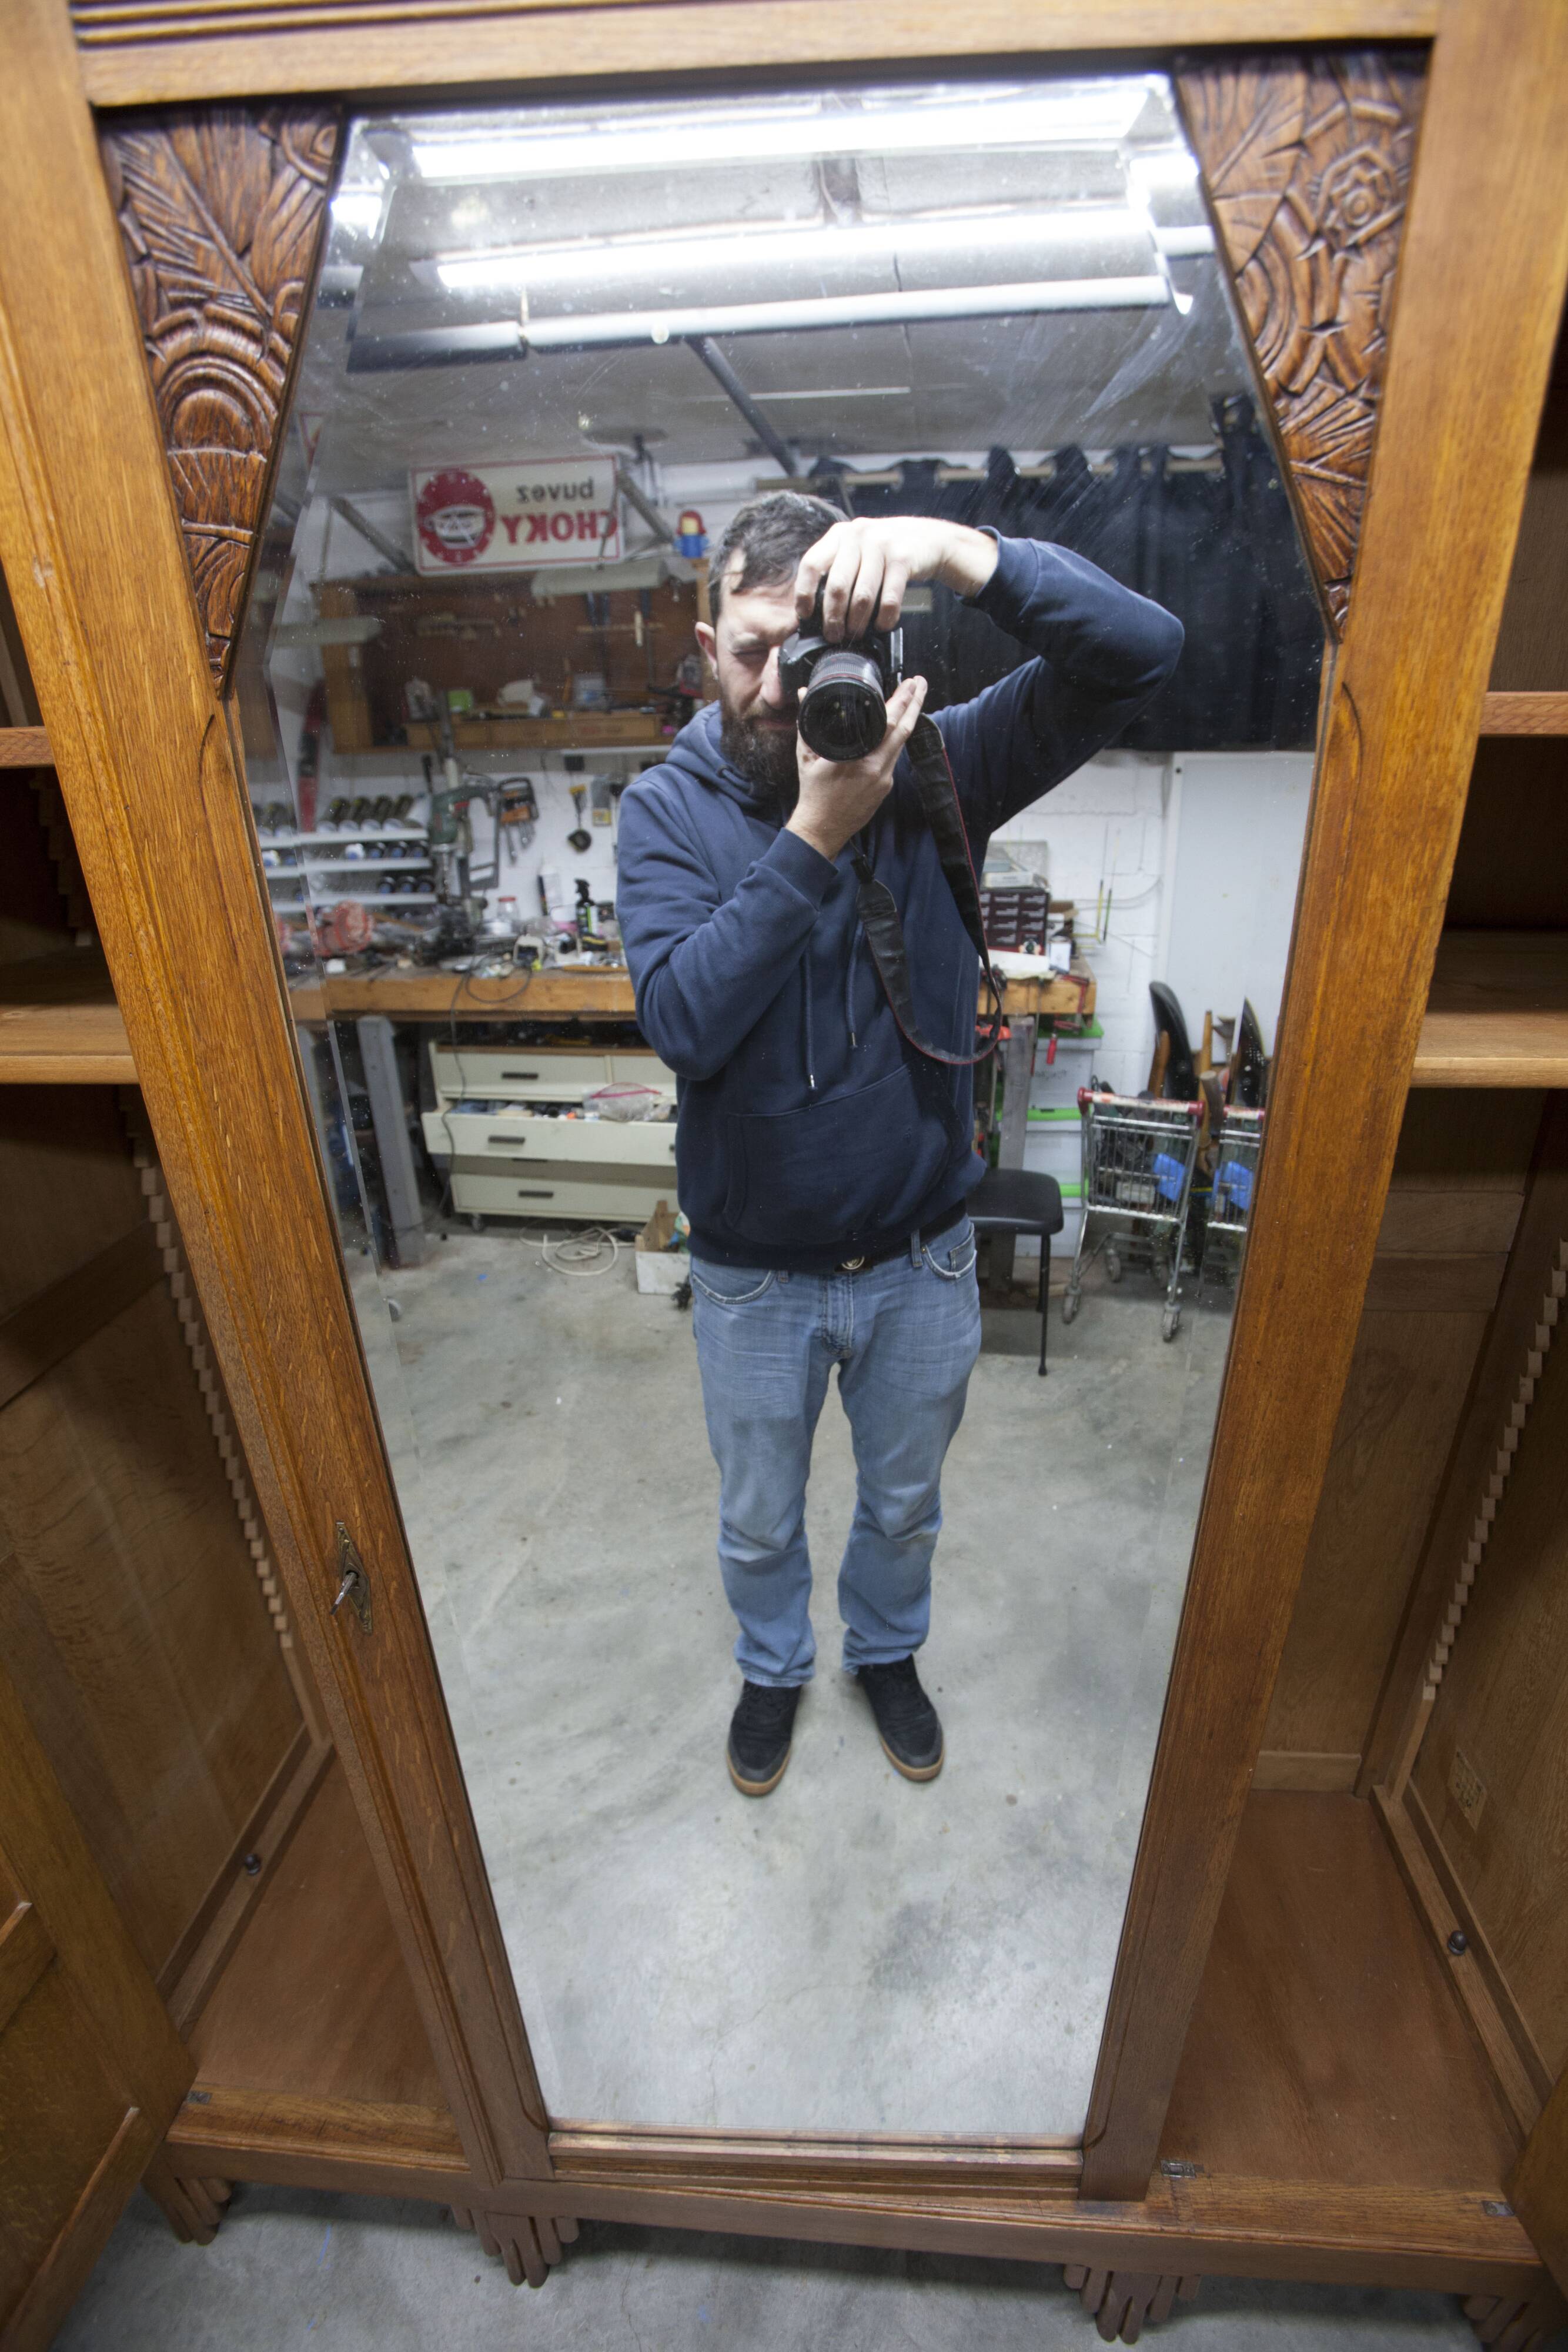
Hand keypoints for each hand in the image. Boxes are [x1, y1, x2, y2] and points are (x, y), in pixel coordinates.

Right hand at [786, 675, 927, 862]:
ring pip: (902, 743)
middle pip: (903, 730)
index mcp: (857, 758)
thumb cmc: (813, 793)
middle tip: (920, 683)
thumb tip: (804, 693)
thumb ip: (807, 723)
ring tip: (914, 699)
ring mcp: (884, 778)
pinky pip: (894, 757)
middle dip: (915, 703)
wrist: (822, 828)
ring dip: (909, 719)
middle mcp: (876, 768)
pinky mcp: (886, 787)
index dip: (901, 702)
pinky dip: (897, 739)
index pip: (887, 724)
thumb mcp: (806, 756)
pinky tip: (897, 728)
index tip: (908, 683)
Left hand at [794, 517, 997, 641]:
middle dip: (833, 618)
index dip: (805, 594)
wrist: (928, 538)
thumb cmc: (884, 552)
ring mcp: (880, 545)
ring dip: (858, 622)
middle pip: (837, 586)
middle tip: (834, 636)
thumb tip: (813, 611)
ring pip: (862, 596)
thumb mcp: (856, 550)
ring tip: (856, 635)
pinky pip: (889, 598)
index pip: (811, 565)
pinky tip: (882, 625)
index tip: (805, 616)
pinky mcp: (902, 558)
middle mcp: (857, 535)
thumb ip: (836, 569)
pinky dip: (884, 618)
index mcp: (838, 535)